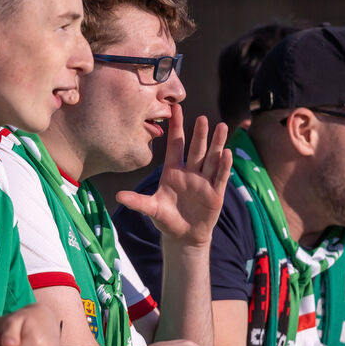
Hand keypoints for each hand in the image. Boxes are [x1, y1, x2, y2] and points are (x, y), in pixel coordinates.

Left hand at [115, 104, 231, 247]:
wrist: (184, 236)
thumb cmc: (166, 219)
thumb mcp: (151, 209)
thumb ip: (137, 201)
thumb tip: (118, 196)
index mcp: (173, 171)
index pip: (175, 146)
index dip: (176, 128)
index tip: (175, 109)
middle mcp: (189, 172)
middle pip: (195, 149)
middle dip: (198, 134)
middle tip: (201, 117)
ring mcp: (203, 181)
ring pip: (211, 159)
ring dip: (216, 144)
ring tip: (221, 127)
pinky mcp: (215, 193)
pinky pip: (220, 177)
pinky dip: (224, 166)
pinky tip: (227, 153)